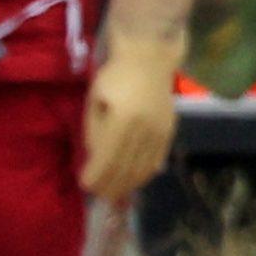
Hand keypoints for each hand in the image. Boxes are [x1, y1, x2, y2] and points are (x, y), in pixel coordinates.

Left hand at [80, 40, 181, 203]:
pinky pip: (157, 159)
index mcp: (122, 120)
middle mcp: (144, 129)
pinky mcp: (170, 131)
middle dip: (110, 186)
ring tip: (113, 193)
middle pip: (125, 167)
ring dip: (127, 184)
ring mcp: (160, 131)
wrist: (150, 59)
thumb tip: (96, 159)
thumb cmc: (115, 78)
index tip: (85, 186)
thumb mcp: (94, 102)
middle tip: (98, 196)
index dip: (96, 176)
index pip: (107, 159)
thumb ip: (94, 131)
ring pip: (143, 167)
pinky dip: (144, 174)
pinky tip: (133, 181)